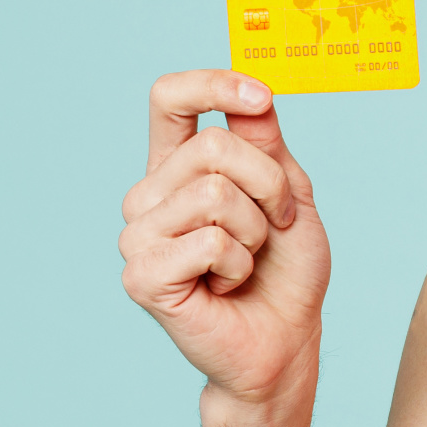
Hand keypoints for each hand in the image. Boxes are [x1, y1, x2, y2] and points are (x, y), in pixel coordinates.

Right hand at [118, 70, 329, 404]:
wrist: (285, 341)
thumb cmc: (285, 272)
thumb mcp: (288, 195)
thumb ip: (267, 145)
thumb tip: (254, 96)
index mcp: (176, 168)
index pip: (169, 99)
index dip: (213, 85)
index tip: (260, 96)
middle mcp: (148, 195)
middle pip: (212, 147)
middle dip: (268, 184)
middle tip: (274, 225)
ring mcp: (138, 236)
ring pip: (214, 195)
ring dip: (255, 233)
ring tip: (245, 262)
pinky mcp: (142, 276)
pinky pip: (209, 242)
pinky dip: (238, 265)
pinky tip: (227, 286)